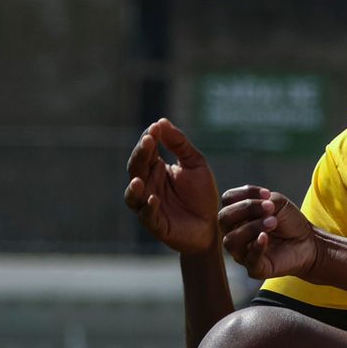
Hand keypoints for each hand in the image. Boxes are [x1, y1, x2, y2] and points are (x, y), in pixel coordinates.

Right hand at [125, 119, 219, 254]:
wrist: (213, 226)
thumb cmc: (202, 195)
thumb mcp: (195, 164)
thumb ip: (180, 144)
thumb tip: (161, 121)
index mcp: (155, 169)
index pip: (146, 152)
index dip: (149, 140)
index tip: (155, 128)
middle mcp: (147, 186)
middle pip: (136, 168)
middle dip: (141, 155)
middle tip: (148, 141)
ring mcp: (148, 206)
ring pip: (133, 195)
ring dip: (134, 187)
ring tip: (138, 179)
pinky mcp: (156, 225)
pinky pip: (147, 216)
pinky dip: (148, 208)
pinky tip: (154, 199)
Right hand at [218, 185, 319, 280]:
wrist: (309, 243)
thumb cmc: (289, 222)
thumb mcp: (277, 203)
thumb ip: (262, 200)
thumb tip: (254, 205)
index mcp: (237, 215)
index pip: (227, 200)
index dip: (244, 193)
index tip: (267, 193)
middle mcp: (234, 233)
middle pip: (224, 218)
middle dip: (246, 208)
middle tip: (270, 207)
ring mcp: (242, 252)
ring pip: (231, 240)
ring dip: (251, 227)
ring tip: (272, 222)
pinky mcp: (255, 268)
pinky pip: (248, 259)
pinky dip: (256, 247)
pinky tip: (266, 237)